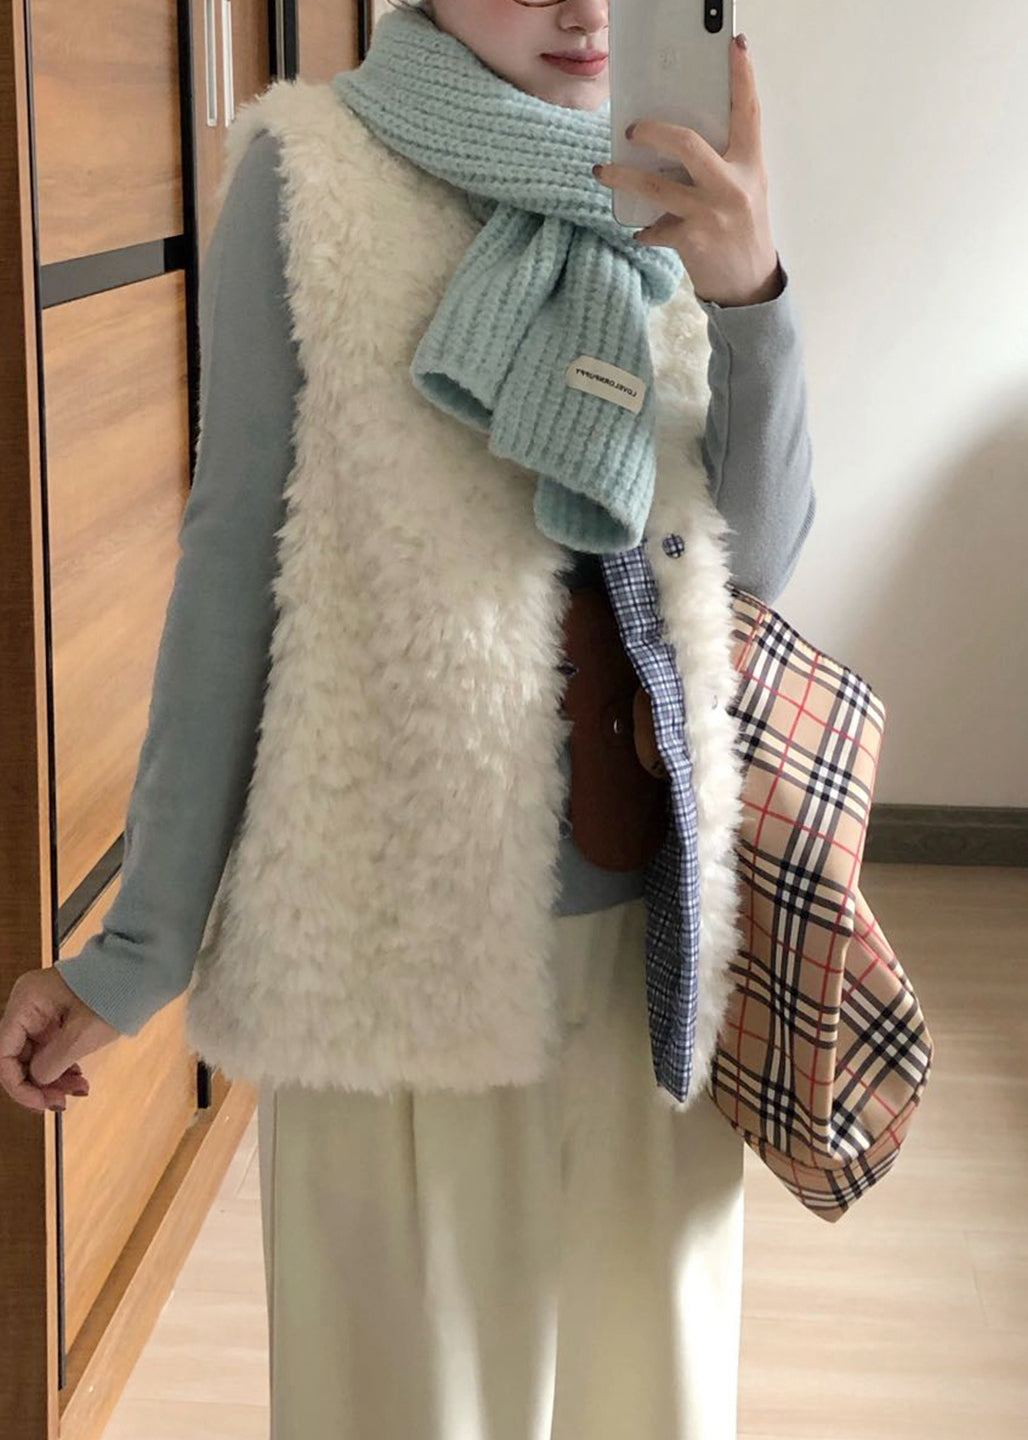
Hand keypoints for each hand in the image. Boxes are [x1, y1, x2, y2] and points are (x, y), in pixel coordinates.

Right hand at [0, 968, 121, 1113]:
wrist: (140, 972)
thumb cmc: (115, 994)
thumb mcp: (82, 1035)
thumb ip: (52, 1062)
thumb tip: (36, 1079)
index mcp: (26, 1001)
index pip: (4, 1053)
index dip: (18, 1084)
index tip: (41, 1102)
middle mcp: (28, 1004)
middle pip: (18, 1056)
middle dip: (39, 1083)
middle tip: (61, 1100)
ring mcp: (42, 1011)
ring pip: (34, 1056)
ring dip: (53, 1078)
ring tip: (78, 1088)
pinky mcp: (56, 1017)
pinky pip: (49, 1048)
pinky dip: (62, 1066)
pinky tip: (78, 1079)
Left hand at [593, 34, 781, 307]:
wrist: (750, 287)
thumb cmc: (744, 233)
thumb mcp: (746, 190)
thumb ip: (723, 165)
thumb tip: (676, 143)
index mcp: (750, 166)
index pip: (748, 113)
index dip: (742, 78)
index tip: (734, 47)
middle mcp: (733, 186)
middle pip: (688, 143)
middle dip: (653, 132)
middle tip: (632, 130)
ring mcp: (711, 214)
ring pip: (656, 187)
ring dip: (621, 178)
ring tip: (602, 171)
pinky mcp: (692, 240)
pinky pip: (654, 228)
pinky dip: (643, 229)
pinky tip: (641, 230)